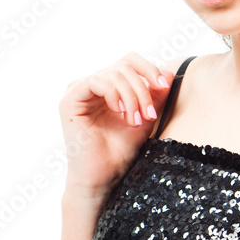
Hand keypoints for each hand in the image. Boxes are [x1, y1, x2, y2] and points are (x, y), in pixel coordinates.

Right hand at [59, 52, 173, 197]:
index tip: (164, 87)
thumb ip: (155, 96)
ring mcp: (79, 91)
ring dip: (132, 96)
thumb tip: (169, 72)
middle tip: (150, 115)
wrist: (102, 177)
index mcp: (108, 87)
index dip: (149, 69)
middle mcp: (91, 85)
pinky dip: (114, 94)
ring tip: (136, 121)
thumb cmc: (120, 152)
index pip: (129, 62)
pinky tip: (120, 112)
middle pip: (124, 66)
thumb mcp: (145, 119)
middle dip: (142, 89)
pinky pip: (96, 81)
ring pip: (113, 73)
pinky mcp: (70, 100)